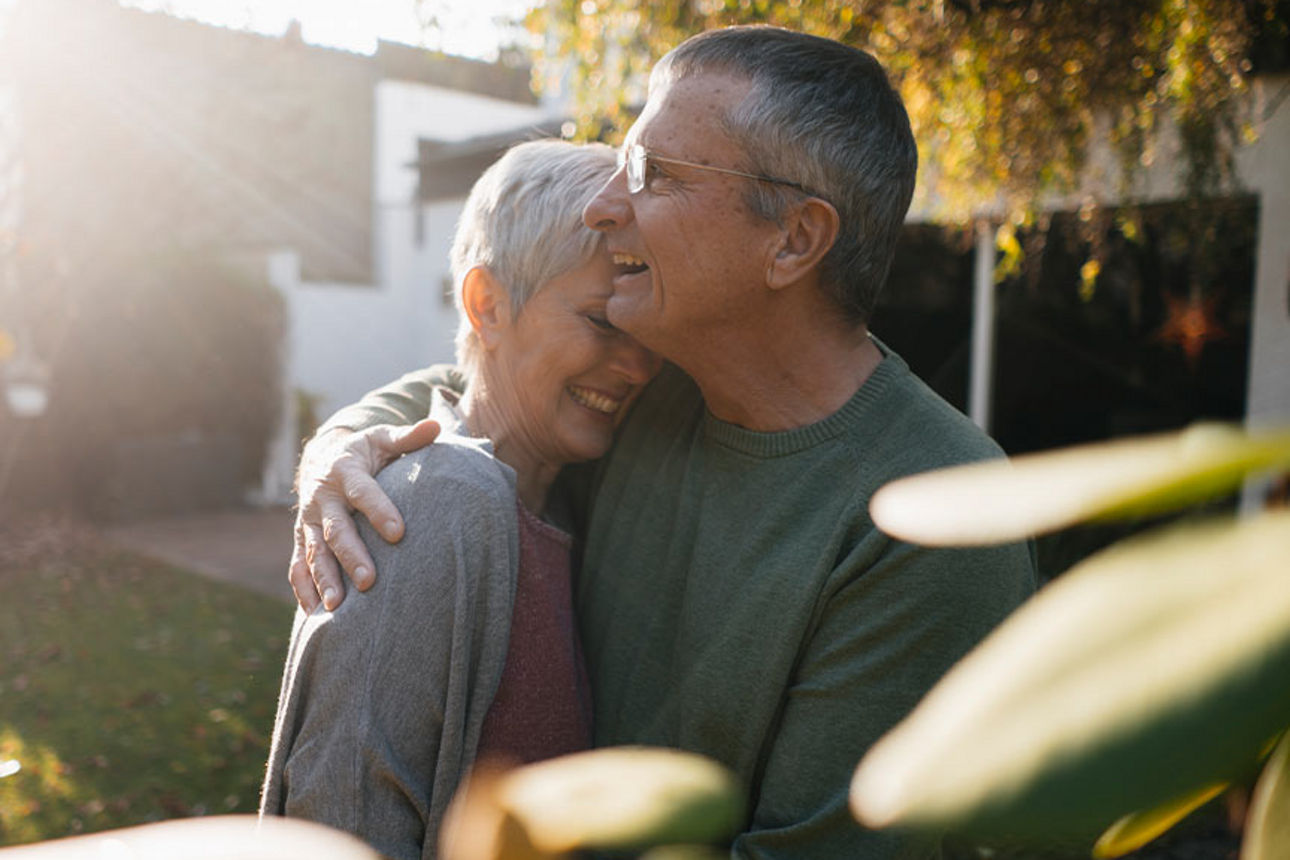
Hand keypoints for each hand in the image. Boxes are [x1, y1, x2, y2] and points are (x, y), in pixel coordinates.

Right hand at [288, 419, 440, 611]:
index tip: (399, 533)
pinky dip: (303, 590)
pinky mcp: (299, 538)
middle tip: (370, 581)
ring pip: (313, 553)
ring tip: (338, 607)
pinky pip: (297, 566)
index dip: (379, 511)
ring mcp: (306, 521)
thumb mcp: (382, 439)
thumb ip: (408, 437)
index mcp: (345, 472)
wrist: (322, 457)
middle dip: (351, 556)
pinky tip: (315, 615)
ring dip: (324, 579)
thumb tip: (436, 427)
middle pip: (335, 530)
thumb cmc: (363, 452)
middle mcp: (322, 498)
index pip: (363, 493)